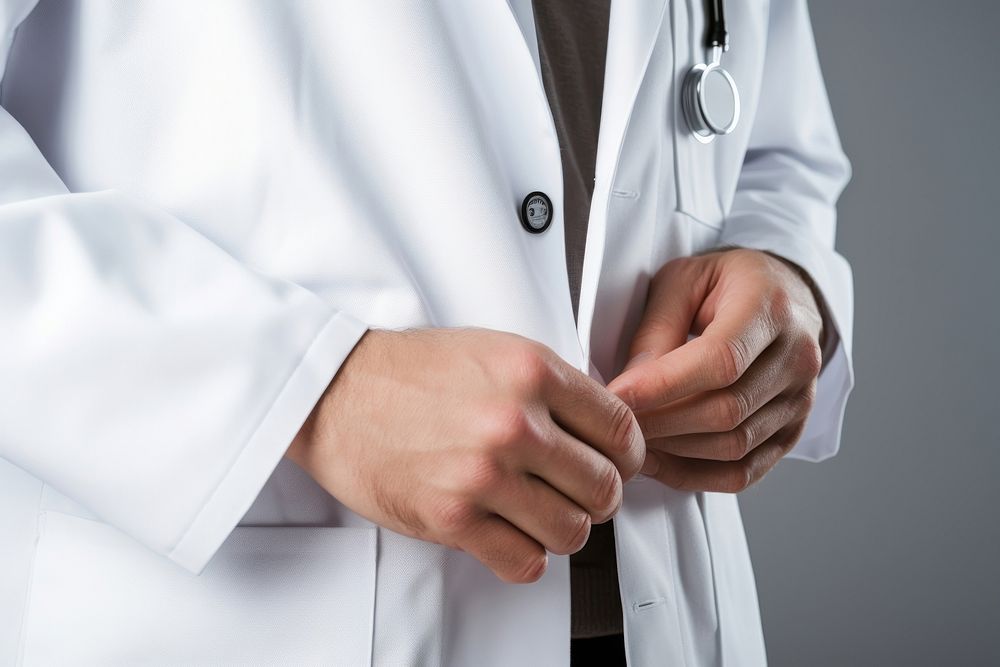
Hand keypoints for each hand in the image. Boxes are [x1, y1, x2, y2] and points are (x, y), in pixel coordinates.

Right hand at [287, 328, 644, 582]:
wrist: (336, 390)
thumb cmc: (410, 371)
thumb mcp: (495, 350)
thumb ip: (552, 388)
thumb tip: (602, 429)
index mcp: (532, 372)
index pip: (622, 429)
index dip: (627, 455)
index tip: (617, 464)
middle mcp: (515, 422)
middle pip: (605, 487)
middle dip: (597, 496)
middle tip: (576, 493)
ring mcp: (484, 473)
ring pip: (572, 531)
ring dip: (562, 530)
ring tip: (539, 515)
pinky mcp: (452, 517)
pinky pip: (525, 562)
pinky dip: (525, 556)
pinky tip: (508, 535)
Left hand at [606, 249, 823, 492]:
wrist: (781, 295)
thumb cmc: (724, 284)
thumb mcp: (682, 281)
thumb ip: (656, 329)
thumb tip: (631, 386)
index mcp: (771, 306)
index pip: (720, 360)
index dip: (664, 386)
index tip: (618, 396)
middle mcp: (798, 356)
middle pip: (726, 410)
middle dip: (661, 422)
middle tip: (615, 422)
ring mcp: (801, 398)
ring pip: (734, 446)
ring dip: (674, 451)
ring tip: (633, 439)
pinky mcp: (792, 431)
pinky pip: (744, 472)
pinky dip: (696, 475)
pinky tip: (661, 461)